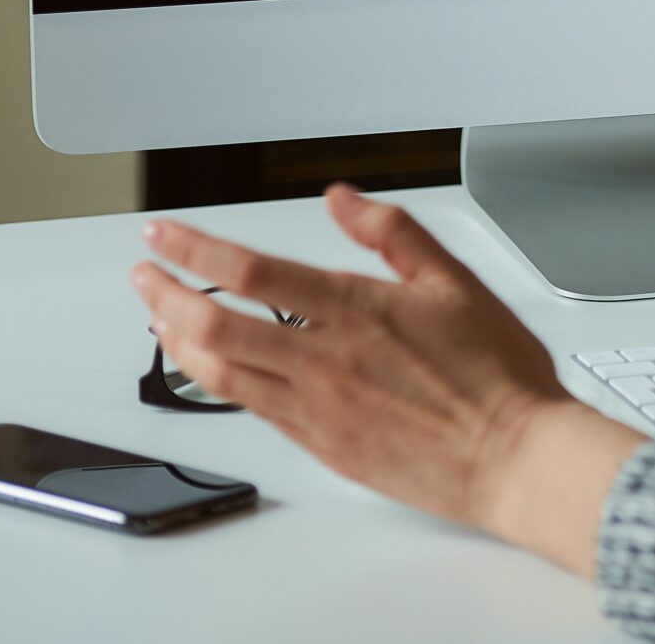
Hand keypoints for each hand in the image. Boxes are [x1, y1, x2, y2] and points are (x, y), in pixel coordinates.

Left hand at [130, 185, 616, 557]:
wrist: (511, 455)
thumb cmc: (495, 376)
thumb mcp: (456, 282)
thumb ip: (393, 233)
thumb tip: (343, 200)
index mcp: (354, 310)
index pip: (251, 271)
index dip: (195, 248)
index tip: (164, 233)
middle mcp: (322, 359)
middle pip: (213, 322)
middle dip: (165, 292)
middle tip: (144, 273)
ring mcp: (314, 406)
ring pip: (217, 371)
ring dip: (174, 337)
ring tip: (159, 316)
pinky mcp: (318, 443)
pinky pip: (247, 407)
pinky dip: (211, 380)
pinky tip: (206, 368)